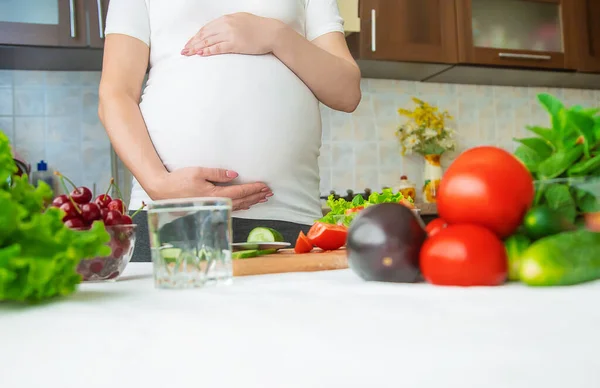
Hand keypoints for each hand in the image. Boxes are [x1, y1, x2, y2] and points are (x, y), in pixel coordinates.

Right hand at [148, 167, 271, 210]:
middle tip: (269, 193)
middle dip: (256, 196)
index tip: (265, 186)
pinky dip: (241, 207)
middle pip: (242, 201)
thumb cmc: (179, 180)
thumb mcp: (199, 171)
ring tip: (262, 198)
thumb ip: (218, 173)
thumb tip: (235, 174)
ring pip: (237, 207)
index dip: (254, 189)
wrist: (162, 191)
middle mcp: (217, 204)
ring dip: (251, 202)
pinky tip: (246, 205)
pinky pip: (230, 209)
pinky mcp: (209, 209)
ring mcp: (213, 208)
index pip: (240, 192)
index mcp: (216, 194)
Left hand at [181, 13, 282, 56]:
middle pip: (204, 34)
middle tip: (184, 50)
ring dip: (196, 47)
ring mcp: (230, 34)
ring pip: (208, 41)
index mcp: (227, 18)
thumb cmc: (259, 28)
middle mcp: (226, 25)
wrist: (272, 32)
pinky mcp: (235, 44)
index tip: (190, 42)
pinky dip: (208, 51)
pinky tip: (200, 54)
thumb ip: (230, 24)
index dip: (196, 36)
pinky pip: (218, 48)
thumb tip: (221, 30)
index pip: (206, 27)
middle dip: (192, 42)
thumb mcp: (242, 21)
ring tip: (188, 53)